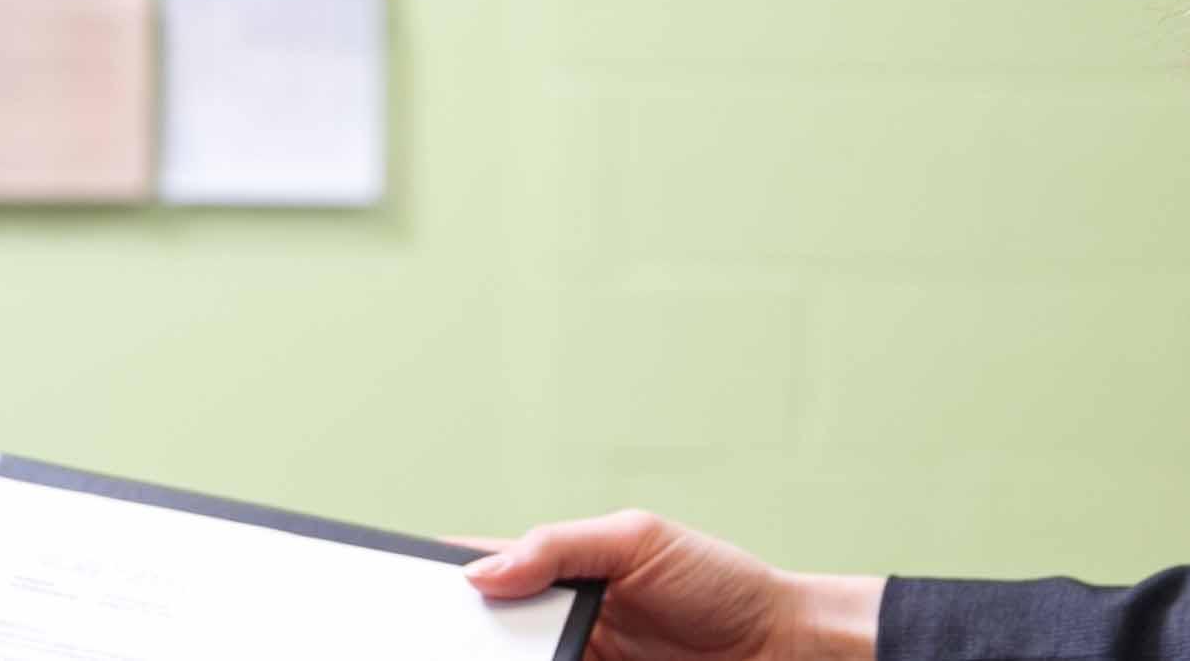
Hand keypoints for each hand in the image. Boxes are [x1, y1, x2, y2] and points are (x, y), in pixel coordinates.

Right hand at [462, 512, 879, 660]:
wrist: (780, 648)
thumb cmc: (722, 583)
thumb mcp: (639, 540)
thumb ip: (558, 546)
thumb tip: (482, 572)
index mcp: (563, 568)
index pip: (484, 569)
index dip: (444, 578)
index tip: (408, 589)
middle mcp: (562, 621)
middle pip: (487, 632)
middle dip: (462, 637)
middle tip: (441, 641)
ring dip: (494, 659)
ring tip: (483, 655)